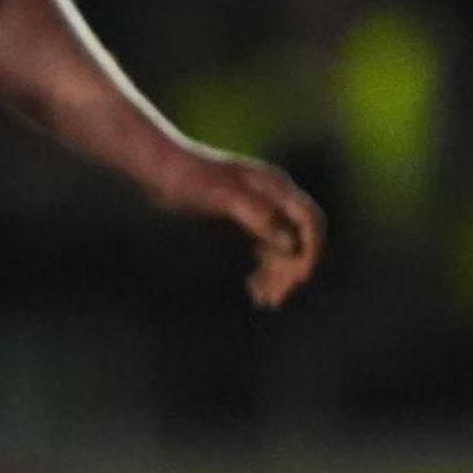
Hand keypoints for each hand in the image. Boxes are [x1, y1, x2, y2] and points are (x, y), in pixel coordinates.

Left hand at [158, 147, 325, 306]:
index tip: (299, 279)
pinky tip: (253, 289)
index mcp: (274, 188)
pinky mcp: (243, 224)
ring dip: (278, 276)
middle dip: (291, 270)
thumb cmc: (191, 180)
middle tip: (275, 299)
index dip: (310, 250)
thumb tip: (291, 245)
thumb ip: (258, 216)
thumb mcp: (222, 197)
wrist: (161, 171)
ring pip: (282, 251)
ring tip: (264, 301)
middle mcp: (273, 200)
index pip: (310, 221)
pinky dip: (263, 272)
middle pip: (299, 240)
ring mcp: (260, 212)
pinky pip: (265, 252)